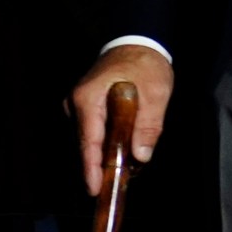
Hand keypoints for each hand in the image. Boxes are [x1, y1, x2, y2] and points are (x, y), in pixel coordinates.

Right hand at [68, 44, 172, 194]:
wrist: (135, 42)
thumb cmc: (145, 65)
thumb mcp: (156, 93)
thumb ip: (148, 125)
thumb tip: (141, 157)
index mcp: (89, 100)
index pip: (88, 141)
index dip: (91, 167)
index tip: (94, 189)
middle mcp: (76, 105)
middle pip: (86, 143)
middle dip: (100, 165)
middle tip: (115, 186)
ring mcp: (77, 106)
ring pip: (89, 139)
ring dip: (105, 155)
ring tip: (122, 171)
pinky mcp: (84, 107)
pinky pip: (93, 131)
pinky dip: (105, 143)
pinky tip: (120, 151)